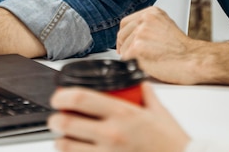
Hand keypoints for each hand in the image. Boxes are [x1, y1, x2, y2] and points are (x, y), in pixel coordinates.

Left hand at [48, 82, 189, 151]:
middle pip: (67, 123)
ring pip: (68, 148)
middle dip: (55, 120)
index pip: (81, 98)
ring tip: (63, 138)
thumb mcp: (159, 112)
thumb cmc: (173, 143)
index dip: (62, 95)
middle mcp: (112, 135)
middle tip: (56, 117)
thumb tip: (139, 82)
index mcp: (123, 114)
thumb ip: (145, 93)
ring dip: (61, 141)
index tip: (58, 97)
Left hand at [116, 7, 200, 84]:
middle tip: (130, 55)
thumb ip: (149, 26)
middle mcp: (145, 20)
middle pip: (122, 34)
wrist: (193, 59)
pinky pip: (126, 58)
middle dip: (124, 47)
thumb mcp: (165, 26)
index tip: (125, 43)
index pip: (126, 23)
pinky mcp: (138, 47)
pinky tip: (143, 66)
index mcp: (151, 13)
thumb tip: (134, 34)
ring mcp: (140, 33)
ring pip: (123, 48)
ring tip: (144, 62)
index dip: (124, 35)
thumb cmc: (182, 48)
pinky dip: (131, 64)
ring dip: (130, 57)